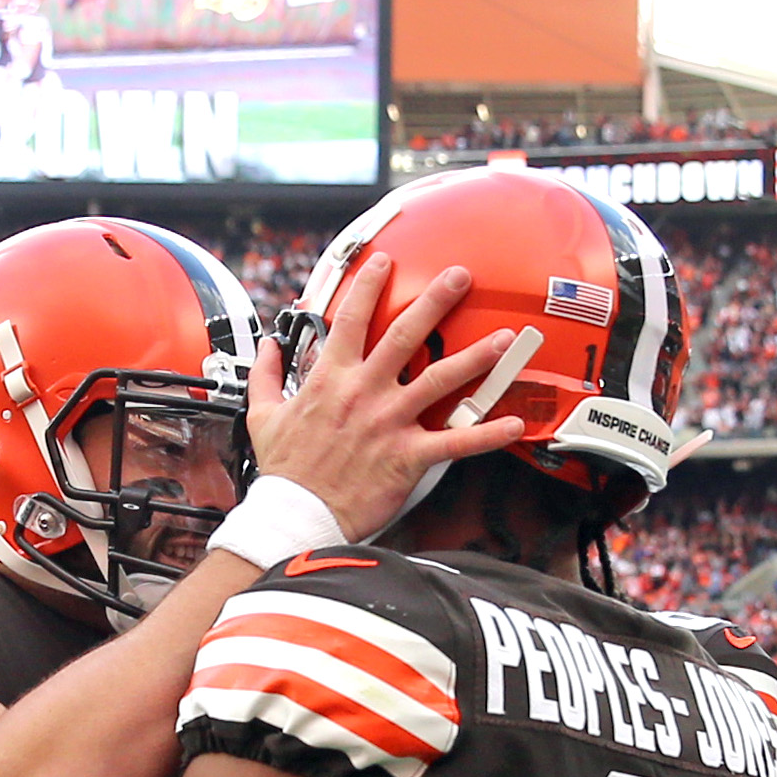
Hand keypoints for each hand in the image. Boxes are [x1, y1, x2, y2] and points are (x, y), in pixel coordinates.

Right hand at [244, 257, 527, 542]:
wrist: (297, 514)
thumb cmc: (285, 471)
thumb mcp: (262, 416)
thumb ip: (265, 376)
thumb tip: (266, 349)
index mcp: (331, 379)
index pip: (351, 319)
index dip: (369, 284)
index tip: (385, 262)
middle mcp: (364, 393)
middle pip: (405, 334)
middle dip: (435, 300)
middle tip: (459, 277)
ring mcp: (389, 422)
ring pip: (439, 379)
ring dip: (475, 356)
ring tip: (504, 337)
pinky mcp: (407, 456)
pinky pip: (454, 442)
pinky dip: (486, 434)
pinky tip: (514, 423)